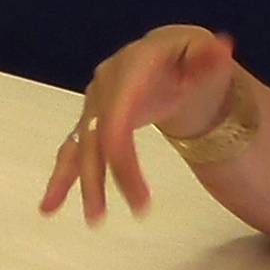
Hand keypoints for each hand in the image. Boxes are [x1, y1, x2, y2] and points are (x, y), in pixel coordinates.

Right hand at [38, 26, 241, 224]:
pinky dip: (62, 178)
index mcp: (131, 67)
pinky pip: (74, 151)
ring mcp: (96, 104)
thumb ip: (210, 58)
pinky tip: (49, 207)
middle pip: (100, 136)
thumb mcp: (206, 54)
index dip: (121, 155)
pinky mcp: (93, 122)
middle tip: (131, 213)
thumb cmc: (189, 58)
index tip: (140, 195)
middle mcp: (106, 84)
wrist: (170, 59)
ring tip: (93, 219)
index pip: (118, 114)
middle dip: (107, 178)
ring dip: (84, 183)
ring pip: (84, 146)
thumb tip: (220, 50)